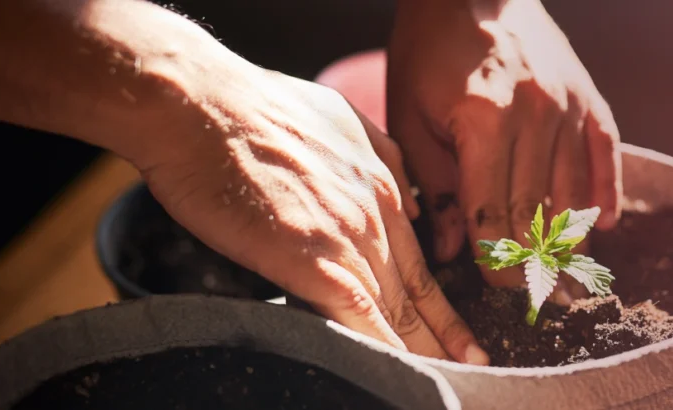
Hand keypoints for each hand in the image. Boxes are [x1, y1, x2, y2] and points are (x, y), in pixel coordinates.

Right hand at [133, 64, 487, 364]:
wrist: (197, 104)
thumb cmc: (247, 107)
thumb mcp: (335, 116)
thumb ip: (375, 156)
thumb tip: (402, 194)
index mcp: (379, 181)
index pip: (420, 255)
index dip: (443, 300)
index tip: (463, 330)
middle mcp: (374, 211)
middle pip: (418, 288)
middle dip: (448, 335)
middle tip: (475, 368)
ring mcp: (346, 236)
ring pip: (396, 307)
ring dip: (422, 350)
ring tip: (446, 380)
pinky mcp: (311, 258)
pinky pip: (359, 315)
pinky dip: (381, 348)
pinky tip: (397, 373)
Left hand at [387, 0, 621, 300]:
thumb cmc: (428, 51)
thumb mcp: (411, 115)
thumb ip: (434, 183)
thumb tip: (449, 248)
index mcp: (483, 123)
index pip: (491, 211)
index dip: (494, 258)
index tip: (499, 291)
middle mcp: (533, 117)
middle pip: (534, 208)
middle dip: (534, 260)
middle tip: (540, 301)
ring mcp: (566, 104)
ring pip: (571, 187)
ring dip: (570, 236)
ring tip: (573, 277)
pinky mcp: (585, 95)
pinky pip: (604, 151)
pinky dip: (606, 189)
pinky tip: (604, 225)